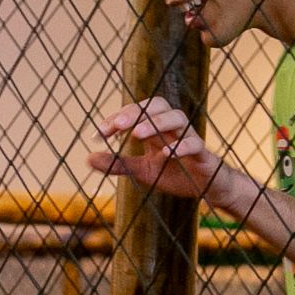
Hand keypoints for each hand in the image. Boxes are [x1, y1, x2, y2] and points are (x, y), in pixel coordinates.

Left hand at [88, 98, 232, 201]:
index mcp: (156, 129)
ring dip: (156, 123)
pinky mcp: (203, 155)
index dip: (117, 119)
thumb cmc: (174, 174)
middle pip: (157, 105)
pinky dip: (181, 146)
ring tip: (137, 134)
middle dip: (136, 112)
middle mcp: (172, 128)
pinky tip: (166, 153)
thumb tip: (88, 158)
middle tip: (117, 126)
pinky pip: (195, 144)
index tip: (99, 134)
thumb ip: (117, 164)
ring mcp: (189, 139)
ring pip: (177, 118)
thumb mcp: (141, 170)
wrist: (206, 189)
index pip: (136, 112)